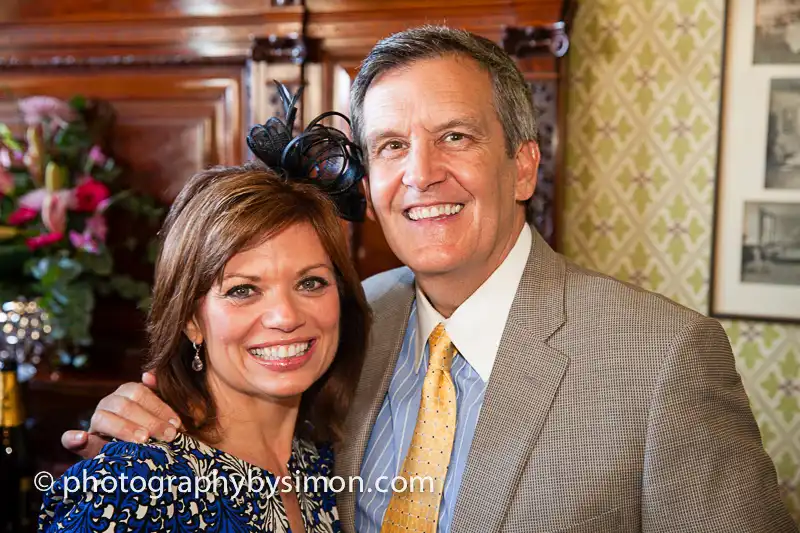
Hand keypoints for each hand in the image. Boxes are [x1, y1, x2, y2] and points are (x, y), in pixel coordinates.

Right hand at [61, 372, 181, 458]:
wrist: (140, 458)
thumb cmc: (156, 432)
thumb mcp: (162, 414)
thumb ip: (160, 393)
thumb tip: (148, 374)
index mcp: (127, 393)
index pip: (141, 393)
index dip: (159, 408)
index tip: (176, 425)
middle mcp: (109, 403)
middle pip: (125, 405)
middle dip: (149, 421)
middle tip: (167, 436)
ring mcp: (94, 421)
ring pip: (103, 418)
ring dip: (123, 428)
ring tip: (142, 440)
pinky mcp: (82, 442)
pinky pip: (68, 439)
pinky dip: (73, 438)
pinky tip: (81, 438)